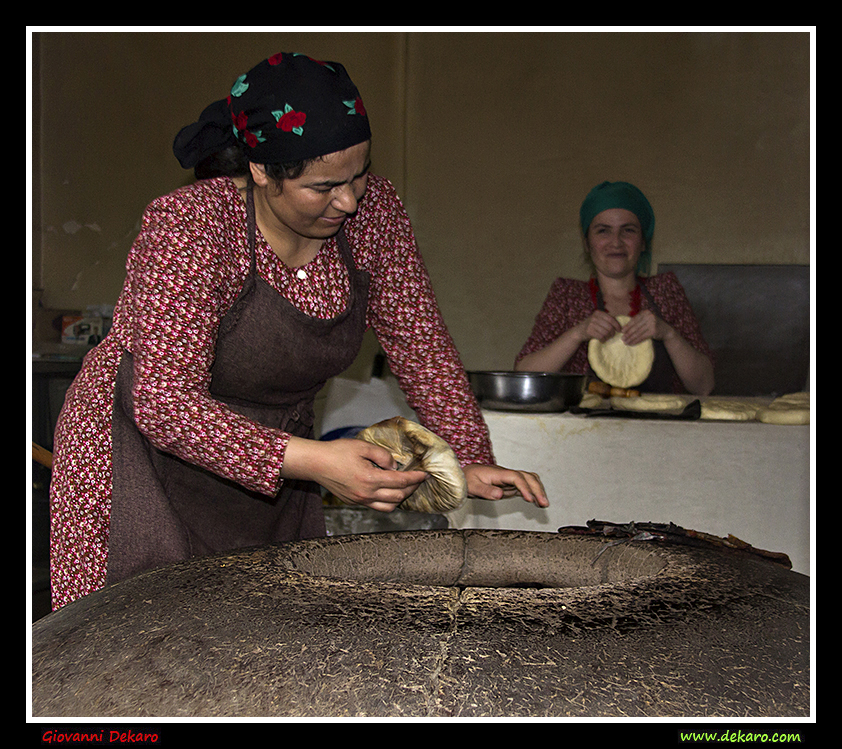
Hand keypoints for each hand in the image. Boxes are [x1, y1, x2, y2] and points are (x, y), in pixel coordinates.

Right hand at [282, 437, 428, 512]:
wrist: (315, 463)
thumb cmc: (336, 452)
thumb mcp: (362, 446)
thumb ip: (382, 455)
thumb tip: (394, 465)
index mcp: (370, 479)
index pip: (401, 481)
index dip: (415, 478)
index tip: (424, 474)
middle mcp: (366, 494)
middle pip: (398, 496)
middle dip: (411, 488)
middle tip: (417, 479)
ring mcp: (360, 500)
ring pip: (389, 507)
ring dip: (401, 498)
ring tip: (405, 487)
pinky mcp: (354, 502)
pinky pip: (377, 506)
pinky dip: (388, 501)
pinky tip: (389, 491)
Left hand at [463, 464, 548, 507]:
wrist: (465, 475)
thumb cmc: (468, 480)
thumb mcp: (473, 487)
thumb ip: (486, 491)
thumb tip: (499, 494)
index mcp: (498, 473)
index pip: (516, 478)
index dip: (525, 487)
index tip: (530, 499)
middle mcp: (506, 474)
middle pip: (527, 477)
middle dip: (537, 489)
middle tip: (544, 503)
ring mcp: (509, 479)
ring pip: (529, 479)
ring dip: (538, 489)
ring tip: (544, 503)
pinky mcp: (509, 484)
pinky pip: (525, 485)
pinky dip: (533, 492)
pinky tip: (536, 501)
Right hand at [576, 310, 622, 342]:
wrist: (578, 331)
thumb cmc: (591, 326)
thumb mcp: (597, 319)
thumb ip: (606, 320)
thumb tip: (619, 325)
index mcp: (598, 313)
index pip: (611, 319)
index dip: (617, 325)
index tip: (619, 330)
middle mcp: (595, 317)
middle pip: (609, 326)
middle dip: (612, 333)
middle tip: (612, 336)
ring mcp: (591, 324)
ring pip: (606, 332)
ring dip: (608, 337)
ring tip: (606, 338)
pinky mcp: (589, 331)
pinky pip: (601, 337)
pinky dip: (603, 340)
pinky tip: (602, 340)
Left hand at [621, 309, 672, 345]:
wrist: (666, 331)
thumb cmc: (653, 325)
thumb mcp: (646, 320)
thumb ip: (638, 321)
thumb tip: (623, 328)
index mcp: (646, 312)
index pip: (634, 320)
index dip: (628, 326)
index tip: (622, 331)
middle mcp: (649, 316)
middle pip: (636, 326)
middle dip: (628, 333)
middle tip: (622, 338)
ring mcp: (652, 323)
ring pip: (638, 332)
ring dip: (631, 338)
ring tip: (625, 342)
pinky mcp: (654, 331)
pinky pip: (642, 337)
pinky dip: (636, 340)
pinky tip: (632, 343)